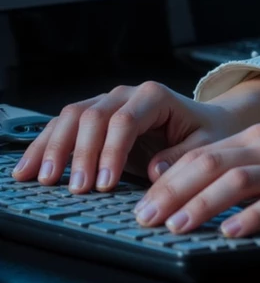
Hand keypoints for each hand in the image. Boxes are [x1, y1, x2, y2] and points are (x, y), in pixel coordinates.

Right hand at [10, 76, 259, 192]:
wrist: (208, 122)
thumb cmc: (208, 135)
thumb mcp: (207, 147)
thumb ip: (184, 157)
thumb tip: (156, 169)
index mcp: (155, 96)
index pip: (124, 121)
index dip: (110, 152)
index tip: (104, 184)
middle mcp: (127, 94)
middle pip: (93, 116)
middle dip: (80, 153)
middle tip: (75, 188)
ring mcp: (108, 102)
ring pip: (72, 116)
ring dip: (54, 147)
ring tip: (43, 179)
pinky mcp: (95, 116)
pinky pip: (64, 125)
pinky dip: (45, 145)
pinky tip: (29, 168)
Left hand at [131, 125, 259, 238]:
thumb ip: (246, 180)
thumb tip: (197, 204)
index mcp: (259, 139)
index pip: (201, 154)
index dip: (167, 179)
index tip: (142, 205)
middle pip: (209, 163)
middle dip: (171, 192)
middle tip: (145, 219)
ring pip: (236, 180)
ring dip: (201, 204)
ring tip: (176, 228)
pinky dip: (249, 220)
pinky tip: (229, 235)